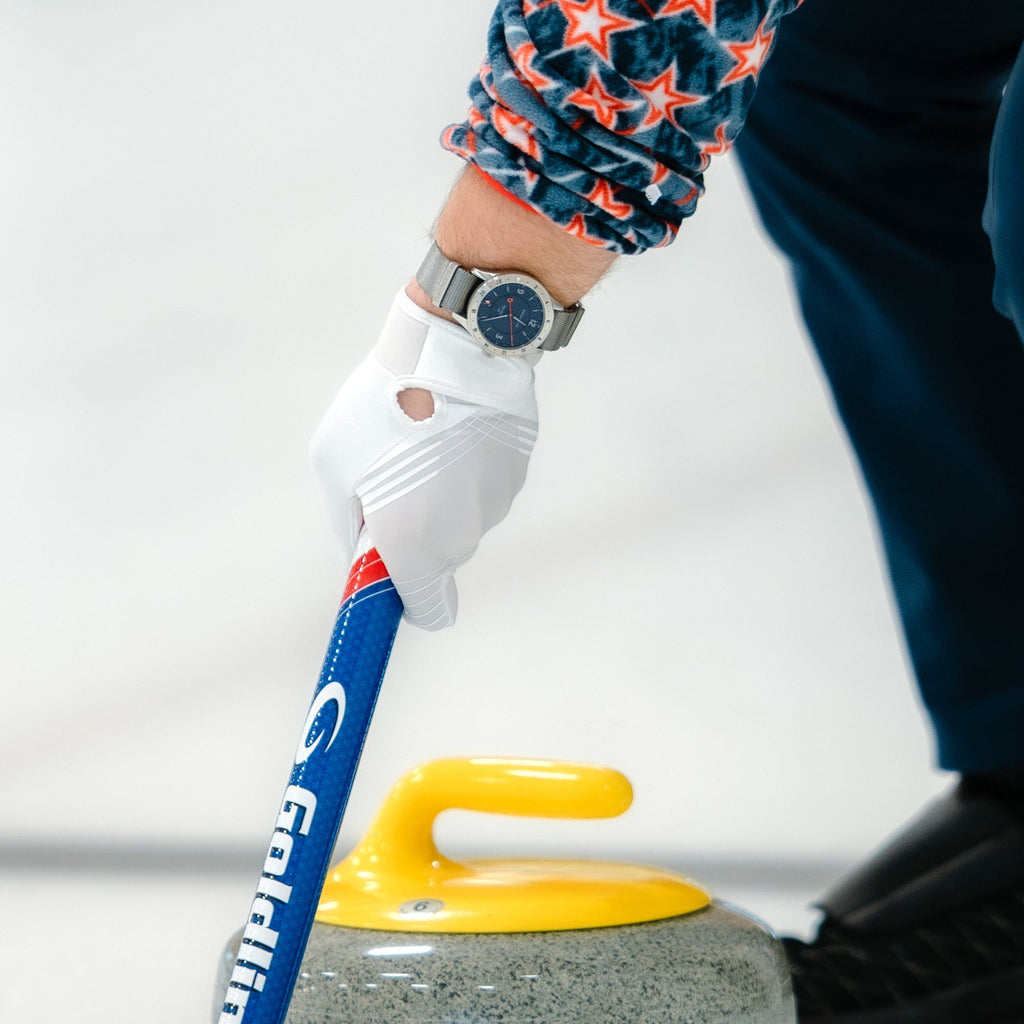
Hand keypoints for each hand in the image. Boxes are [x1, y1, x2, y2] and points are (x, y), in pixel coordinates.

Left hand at [310, 289, 538, 629]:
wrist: (453, 350)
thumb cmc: (381, 408)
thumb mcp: (334, 464)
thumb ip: (349, 521)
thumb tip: (363, 543)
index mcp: (415, 547)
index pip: (429, 612)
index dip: (410, 602)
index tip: (395, 579)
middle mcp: (461, 537)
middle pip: (443, 559)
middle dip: (419, 533)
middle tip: (397, 482)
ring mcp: (494, 504)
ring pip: (467, 518)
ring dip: (447, 495)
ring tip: (427, 440)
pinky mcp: (516, 471)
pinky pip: (488, 485)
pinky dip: (472, 467)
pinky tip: (456, 427)